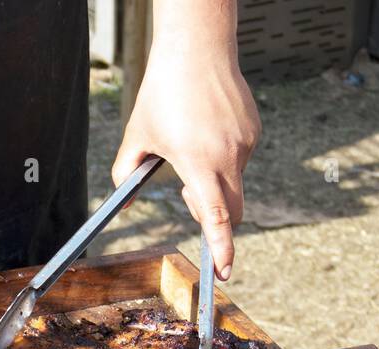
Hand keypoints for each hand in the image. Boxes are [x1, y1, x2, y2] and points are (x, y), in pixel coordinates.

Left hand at [112, 24, 259, 279]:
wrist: (198, 49)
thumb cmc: (164, 91)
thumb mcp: (137, 134)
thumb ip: (126, 172)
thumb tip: (125, 199)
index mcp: (199, 162)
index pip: (216, 217)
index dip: (221, 248)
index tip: (224, 270)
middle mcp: (228, 156)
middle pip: (230, 210)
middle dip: (213, 219)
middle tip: (186, 196)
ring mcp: (245, 144)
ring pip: (233, 182)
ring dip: (213, 180)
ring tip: (190, 142)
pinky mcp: (253, 131)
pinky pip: (239, 158)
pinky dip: (222, 158)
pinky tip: (206, 129)